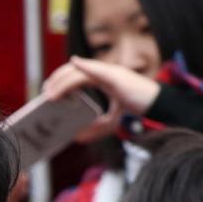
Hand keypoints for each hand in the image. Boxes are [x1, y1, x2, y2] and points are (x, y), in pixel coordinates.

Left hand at [43, 56, 160, 142]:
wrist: (157, 105)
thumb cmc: (137, 109)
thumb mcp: (112, 122)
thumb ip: (95, 128)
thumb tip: (77, 138)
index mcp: (102, 78)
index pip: (76, 75)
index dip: (60, 80)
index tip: (47, 91)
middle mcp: (104, 72)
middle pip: (74, 70)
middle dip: (57, 80)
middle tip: (45, 93)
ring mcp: (110, 71)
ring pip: (80, 72)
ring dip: (63, 81)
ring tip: (51, 95)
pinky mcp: (117, 76)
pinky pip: (98, 70)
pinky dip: (85, 66)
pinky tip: (75, 64)